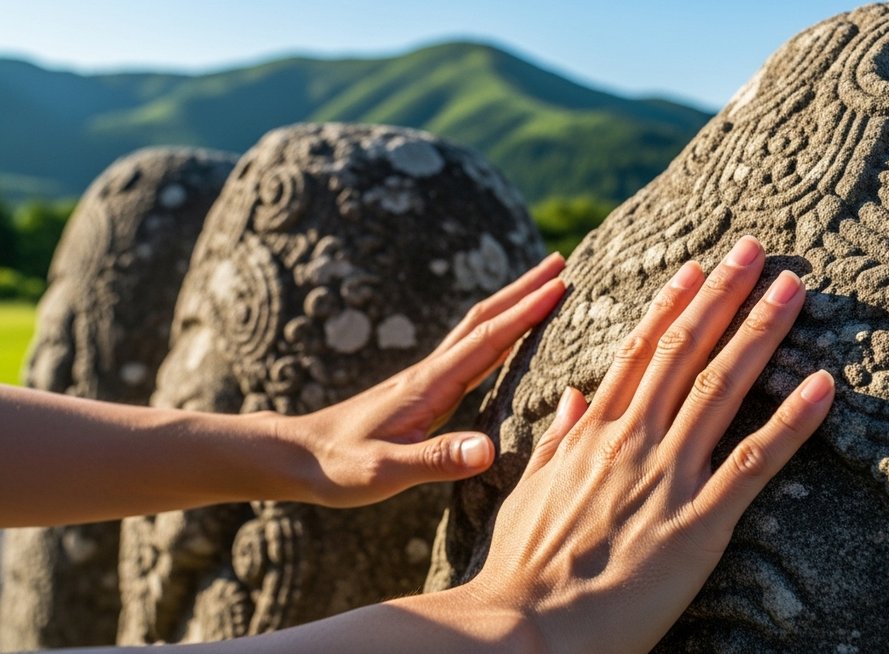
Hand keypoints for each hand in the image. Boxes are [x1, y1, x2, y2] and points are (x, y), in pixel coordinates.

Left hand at [287, 252, 566, 507]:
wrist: (295, 456)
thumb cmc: (338, 467)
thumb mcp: (386, 472)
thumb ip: (439, 460)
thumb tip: (490, 449)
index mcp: (430, 385)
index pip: (488, 339)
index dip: (527, 312)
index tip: (562, 286)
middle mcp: (431, 372)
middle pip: (485, 318)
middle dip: (524, 290)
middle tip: (562, 263)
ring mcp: (426, 377)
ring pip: (477, 329)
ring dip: (513, 305)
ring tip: (544, 287)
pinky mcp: (422, 389)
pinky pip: (469, 350)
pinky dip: (496, 332)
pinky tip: (505, 336)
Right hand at [463, 236, 834, 652]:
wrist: (525, 627)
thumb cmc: (523, 566)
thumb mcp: (528, 491)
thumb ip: (555, 438)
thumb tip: (573, 395)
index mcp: (592, 432)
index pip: (639, 351)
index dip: (673, 304)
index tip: (697, 267)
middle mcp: (632, 440)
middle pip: (686, 351)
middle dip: (724, 293)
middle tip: (757, 249)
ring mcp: (666, 476)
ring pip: (722, 388)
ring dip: (761, 331)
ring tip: (794, 287)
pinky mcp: (699, 523)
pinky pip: (755, 462)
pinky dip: (792, 419)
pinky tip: (823, 384)